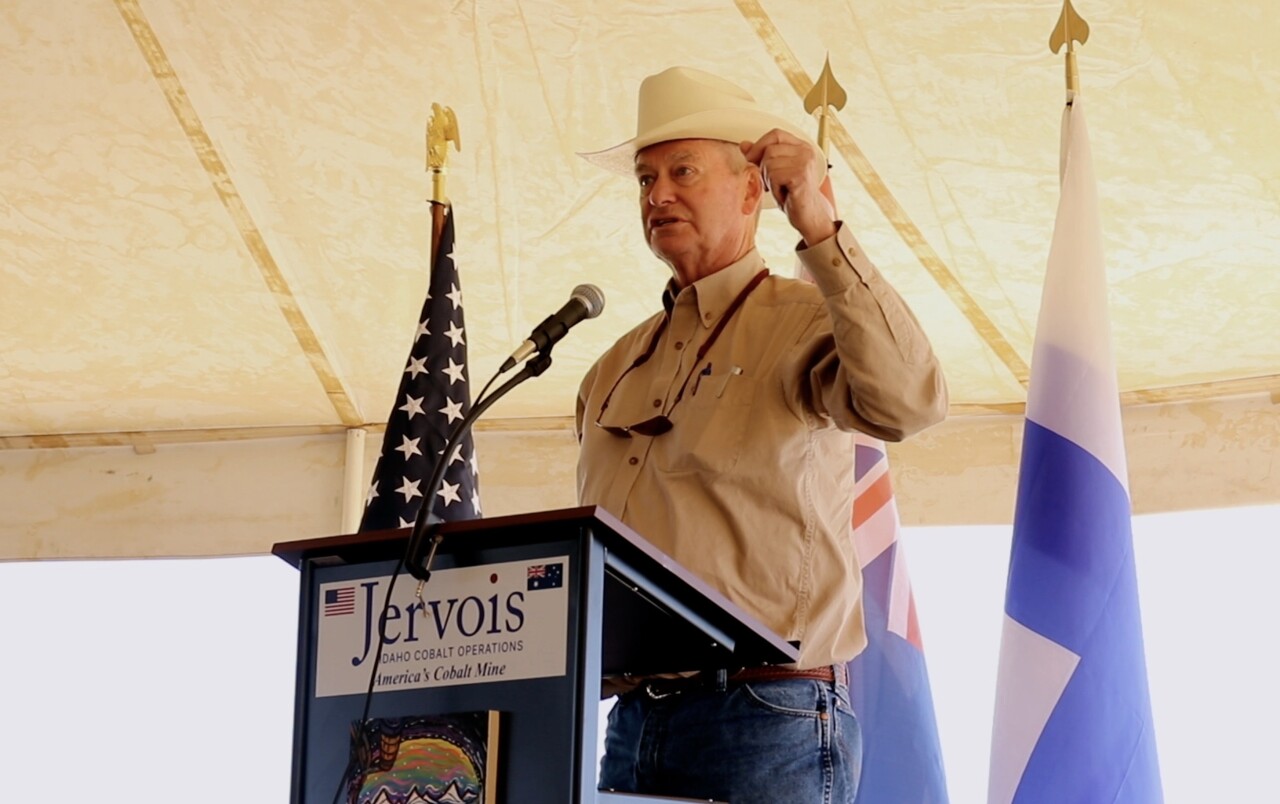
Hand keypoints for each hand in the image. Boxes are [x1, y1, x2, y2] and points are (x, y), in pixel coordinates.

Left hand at [740, 130, 836, 245]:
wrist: (809, 216)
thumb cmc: (792, 195)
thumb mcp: (775, 172)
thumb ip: (761, 157)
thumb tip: (744, 144)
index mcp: (802, 146)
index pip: (775, 134)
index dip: (759, 146)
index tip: (752, 160)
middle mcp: (806, 151)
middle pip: (769, 149)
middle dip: (764, 168)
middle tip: (773, 183)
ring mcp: (805, 162)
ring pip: (769, 163)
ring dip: (769, 180)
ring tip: (781, 189)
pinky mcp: (800, 175)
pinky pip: (774, 176)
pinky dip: (774, 188)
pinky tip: (785, 194)